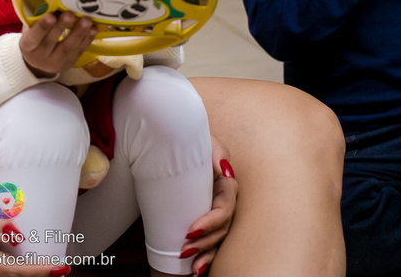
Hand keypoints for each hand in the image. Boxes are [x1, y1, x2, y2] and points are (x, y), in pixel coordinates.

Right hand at [20, 12, 94, 76]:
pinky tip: (93, 28)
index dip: (42, 27)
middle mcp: (40, 56)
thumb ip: (38, 17)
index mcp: (28, 46)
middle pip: (51, 42)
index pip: (34, 37)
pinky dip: (87, 39)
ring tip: (87, 20)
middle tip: (70, 14)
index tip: (51, 16)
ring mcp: (56, 62)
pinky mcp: (69, 63)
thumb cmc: (34, 37)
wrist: (38, 61)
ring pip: (68, 48)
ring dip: (79, 33)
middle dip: (62, 27)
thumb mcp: (30, 28)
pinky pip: (79, 51)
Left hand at [181, 136, 237, 275]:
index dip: (212, 222)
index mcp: (226, 183)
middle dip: (206, 243)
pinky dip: (206, 256)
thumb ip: (217, 151)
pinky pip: (211, 240)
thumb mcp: (205, 139)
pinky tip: (196, 270)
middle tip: (184, 251)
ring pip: (219, 238)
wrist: (175, 135)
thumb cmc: (190, 138)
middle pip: (223, 228)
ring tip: (192, 267)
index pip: (225, 208)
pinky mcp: (204, 216)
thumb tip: (225, 171)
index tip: (190, 230)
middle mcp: (223, 199)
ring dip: (207, 254)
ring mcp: (214, 209)